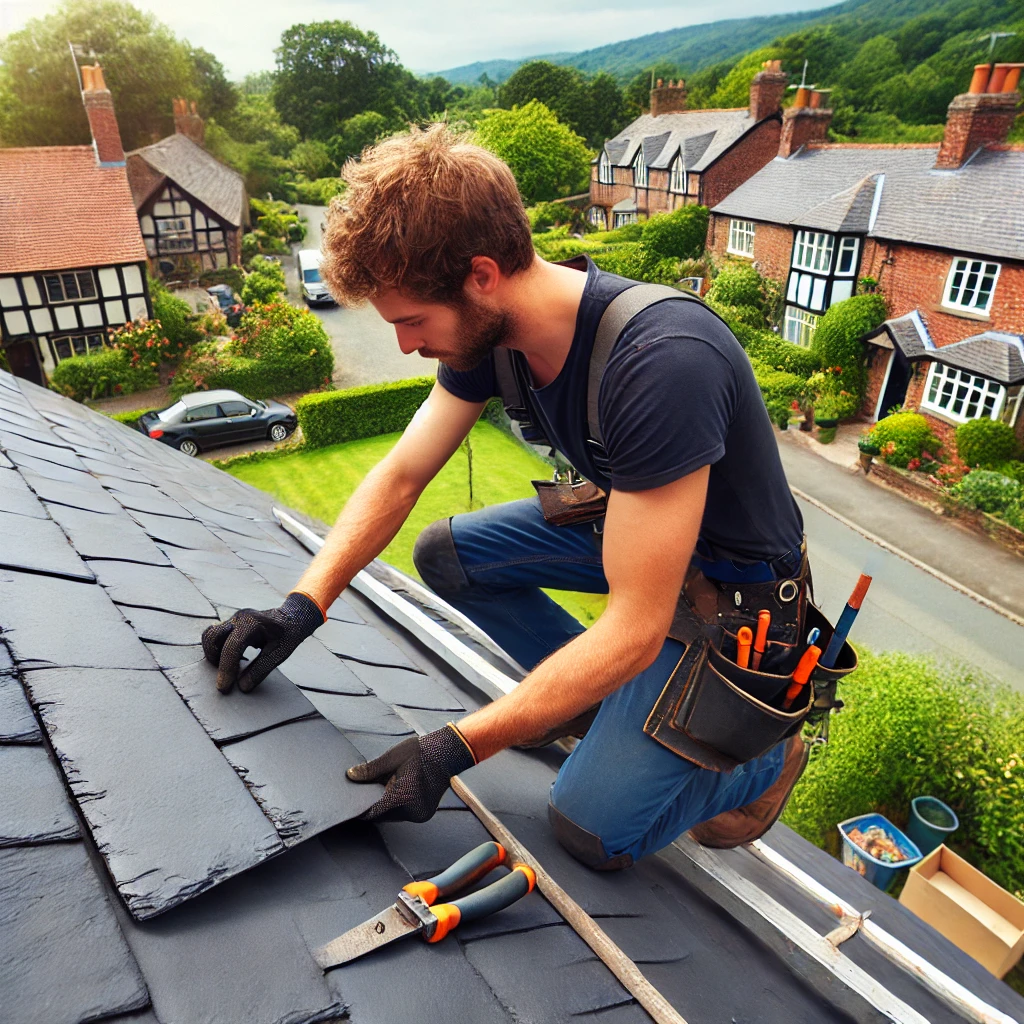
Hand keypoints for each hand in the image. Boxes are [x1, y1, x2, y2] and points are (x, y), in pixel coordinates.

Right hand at [201, 591, 324, 692]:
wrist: (293, 617)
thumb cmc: (289, 634)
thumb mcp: (280, 653)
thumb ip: (261, 669)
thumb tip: (242, 687)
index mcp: (253, 622)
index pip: (233, 646)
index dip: (226, 668)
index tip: (224, 688)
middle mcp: (240, 618)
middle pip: (213, 636)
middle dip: (214, 659)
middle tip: (225, 677)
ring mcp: (234, 620)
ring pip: (211, 636)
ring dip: (214, 655)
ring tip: (229, 669)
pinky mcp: (232, 625)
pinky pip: (217, 638)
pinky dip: (218, 651)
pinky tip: (232, 662)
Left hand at [347, 725, 476, 822]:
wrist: (448, 753)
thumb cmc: (420, 752)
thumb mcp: (392, 757)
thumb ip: (371, 770)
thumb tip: (350, 776)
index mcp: (403, 798)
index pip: (373, 812)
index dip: (360, 808)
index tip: (350, 803)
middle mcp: (412, 811)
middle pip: (382, 815)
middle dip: (372, 805)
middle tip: (364, 792)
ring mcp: (420, 815)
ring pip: (392, 815)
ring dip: (385, 805)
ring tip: (381, 788)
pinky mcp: (424, 814)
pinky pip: (403, 814)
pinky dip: (396, 805)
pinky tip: (395, 790)